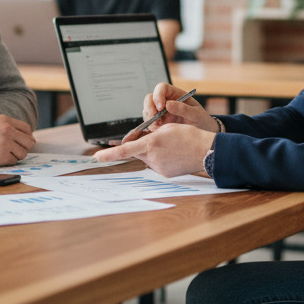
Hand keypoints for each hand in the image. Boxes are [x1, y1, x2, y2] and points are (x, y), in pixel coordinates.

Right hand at [0, 115, 34, 166]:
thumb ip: (8, 127)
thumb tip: (27, 138)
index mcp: (5, 120)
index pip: (27, 129)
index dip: (27, 137)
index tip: (24, 142)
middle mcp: (7, 130)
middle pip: (28, 142)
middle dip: (24, 148)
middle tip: (16, 151)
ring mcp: (6, 143)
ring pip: (23, 153)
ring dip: (16, 155)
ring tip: (4, 154)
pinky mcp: (2, 156)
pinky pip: (14, 161)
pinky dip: (8, 161)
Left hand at [95, 123, 214, 178]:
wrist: (206, 151)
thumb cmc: (189, 136)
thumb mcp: (166, 129)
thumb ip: (149, 135)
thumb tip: (139, 142)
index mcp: (151, 144)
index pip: (124, 151)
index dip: (109, 154)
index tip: (97, 158)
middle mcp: (152, 157)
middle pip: (137, 152)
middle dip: (141, 145)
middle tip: (156, 138)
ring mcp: (159, 168)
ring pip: (147, 158)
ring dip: (153, 151)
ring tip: (171, 146)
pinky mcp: (165, 174)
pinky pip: (156, 164)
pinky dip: (161, 158)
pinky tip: (174, 154)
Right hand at [137, 83, 217, 133]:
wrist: (204, 133)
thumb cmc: (202, 121)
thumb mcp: (197, 115)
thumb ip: (184, 109)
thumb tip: (168, 104)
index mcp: (176, 95)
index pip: (162, 88)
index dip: (158, 95)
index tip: (161, 107)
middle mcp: (166, 102)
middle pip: (150, 98)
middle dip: (150, 107)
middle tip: (154, 118)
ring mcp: (161, 113)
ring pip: (147, 110)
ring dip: (149, 118)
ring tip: (158, 127)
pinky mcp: (159, 123)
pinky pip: (148, 122)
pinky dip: (150, 126)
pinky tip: (157, 131)